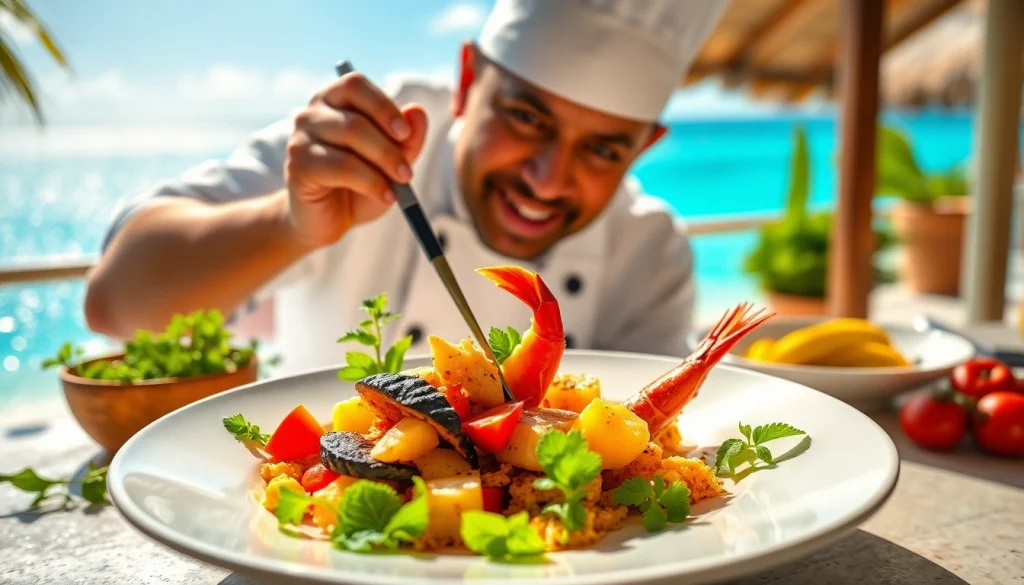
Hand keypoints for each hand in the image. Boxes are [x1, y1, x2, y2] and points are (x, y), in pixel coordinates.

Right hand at [284, 72, 427, 247]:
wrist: (329, 220)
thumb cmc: (361, 185)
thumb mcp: (392, 162)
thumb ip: (408, 139)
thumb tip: (417, 112)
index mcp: (335, 100)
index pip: (355, 84)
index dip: (383, 106)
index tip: (405, 133)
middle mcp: (312, 113)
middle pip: (356, 117)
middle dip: (389, 146)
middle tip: (408, 172)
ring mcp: (301, 137)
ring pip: (350, 136)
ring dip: (383, 162)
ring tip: (400, 185)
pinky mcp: (298, 164)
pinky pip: (341, 166)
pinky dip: (371, 182)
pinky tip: (386, 196)